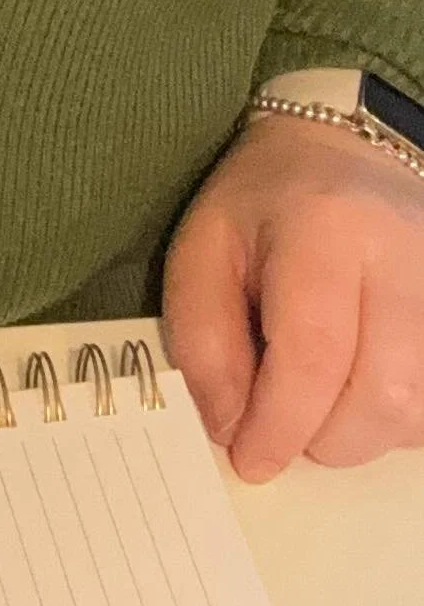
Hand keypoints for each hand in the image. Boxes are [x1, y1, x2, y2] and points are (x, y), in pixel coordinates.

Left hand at [164, 109, 423, 477]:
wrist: (342, 147)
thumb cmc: (264, 202)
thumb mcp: (203, 247)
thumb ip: (203, 339)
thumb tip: (231, 428)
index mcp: (324, 228)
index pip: (315, 352)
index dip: (281, 425)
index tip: (249, 458)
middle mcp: (400, 258)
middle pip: (384, 395)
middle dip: (325, 437)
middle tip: (285, 421)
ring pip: (418, 409)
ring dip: (363, 434)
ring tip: (321, 401)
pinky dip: (396, 420)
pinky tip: (359, 391)